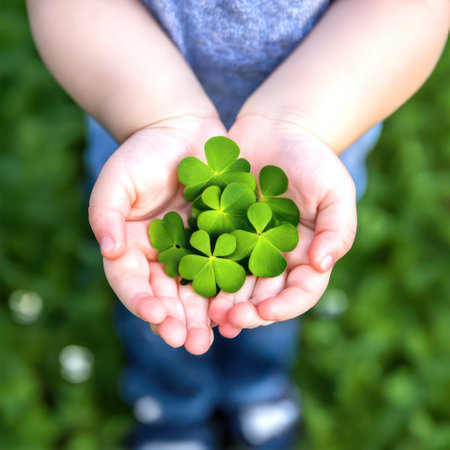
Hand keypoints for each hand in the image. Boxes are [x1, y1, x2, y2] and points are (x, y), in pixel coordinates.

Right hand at [88, 115, 225, 353]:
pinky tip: (240, 306)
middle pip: (167, 296)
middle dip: (178, 321)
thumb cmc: (141, 154)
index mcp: (132, 249)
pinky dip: (230, 289)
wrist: (180, 131)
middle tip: (192, 344)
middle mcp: (162, 257)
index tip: (156, 316)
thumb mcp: (116, 180)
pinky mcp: (220, 241)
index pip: (132, 283)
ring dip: (205, 315)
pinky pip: (225, 269)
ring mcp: (193, 251)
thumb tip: (108, 250)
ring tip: (216, 337)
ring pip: (198, 291)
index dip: (141, 301)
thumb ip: (106, 214)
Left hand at [209, 115, 356, 335]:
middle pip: (265, 296)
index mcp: (306, 255)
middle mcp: (276, 258)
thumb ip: (337, 228)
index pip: (301, 292)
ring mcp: (247, 247)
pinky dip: (203, 274)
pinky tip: (190, 285)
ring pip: (236, 284)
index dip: (285, 307)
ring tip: (208, 312)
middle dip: (248, 312)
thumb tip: (323, 265)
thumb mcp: (335, 190)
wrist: (277, 130)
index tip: (264, 312)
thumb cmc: (312, 159)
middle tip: (228, 319)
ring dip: (223, 302)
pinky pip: (211, 258)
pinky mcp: (222, 232)